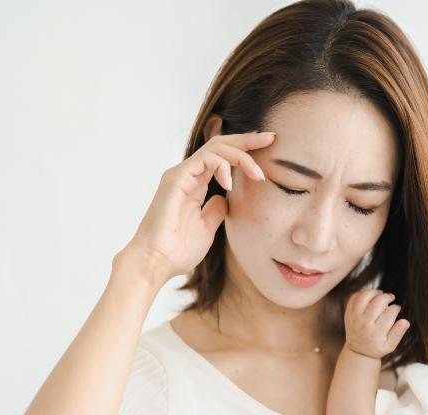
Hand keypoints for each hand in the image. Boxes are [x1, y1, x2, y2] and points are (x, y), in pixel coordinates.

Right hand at [122, 131, 274, 281]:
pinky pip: (204, 160)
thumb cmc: (178, 250)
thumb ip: (215, 210)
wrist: (156, 262)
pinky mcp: (176, 179)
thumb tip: (225, 199)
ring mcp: (180, 175)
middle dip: (248, 140)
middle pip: (220, 144)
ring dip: (241, 156)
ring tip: (257, 174)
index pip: (222, 157)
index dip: (245, 149)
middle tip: (270, 138)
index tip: (269, 145)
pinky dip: (222, 166)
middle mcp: (187, 175)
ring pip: (215, 148)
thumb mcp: (207, 228)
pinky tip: (229, 183)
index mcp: (194, 184)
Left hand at [344, 289, 409, 358]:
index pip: (389, 313)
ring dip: (374, 292)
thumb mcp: (390, 346)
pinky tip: (370, 295)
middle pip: (377, 303)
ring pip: (364, 297)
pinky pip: (353, 298)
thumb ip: (398, 333)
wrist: (358, 351)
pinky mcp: (348, 314)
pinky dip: (362, 293)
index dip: (396, 308)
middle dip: (387, 297)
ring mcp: (354, 318)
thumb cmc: (377, 347)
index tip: (397, 309)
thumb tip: (405, 321)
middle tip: (391, 297)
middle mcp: (364, 325)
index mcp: (376, 333)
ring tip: (380, 293)